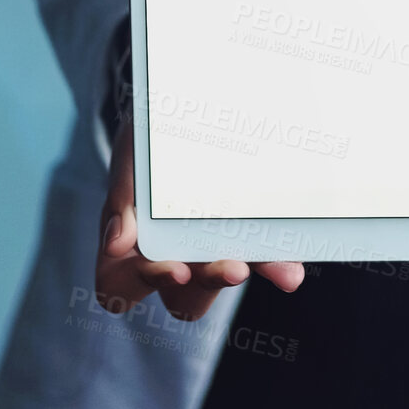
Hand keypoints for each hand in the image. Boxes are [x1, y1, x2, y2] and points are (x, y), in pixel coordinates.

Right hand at [94, 120, 304, 320]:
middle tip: (233, 267)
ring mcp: (206, 251)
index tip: (176, 269)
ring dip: (248, 275)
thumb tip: (116, 246)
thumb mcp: (132, 156)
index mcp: (126, 247)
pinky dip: (276, 262)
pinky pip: (258, 259)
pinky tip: (292, 263)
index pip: (119, 287)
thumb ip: (122, 197)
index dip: (144, 285)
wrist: (183, 110)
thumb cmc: (146, 141)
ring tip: (278, 270)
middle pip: (181, 297)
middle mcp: (167, 257)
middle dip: (209, 283)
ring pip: (222, 280)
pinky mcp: (242, 239)